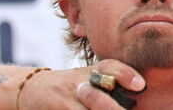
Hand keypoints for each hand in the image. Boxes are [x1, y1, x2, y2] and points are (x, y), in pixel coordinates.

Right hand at [18, 59, 145, 109]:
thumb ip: (109, 81)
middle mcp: (78, 83)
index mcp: (91, 71)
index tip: (141, 85)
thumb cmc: (71, 85)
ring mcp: (66, 99)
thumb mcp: (88, 77)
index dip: (126, 74)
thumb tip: (140, 90)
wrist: (31, 88)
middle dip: (114, 109)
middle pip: (98, 96)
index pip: (109, 66)